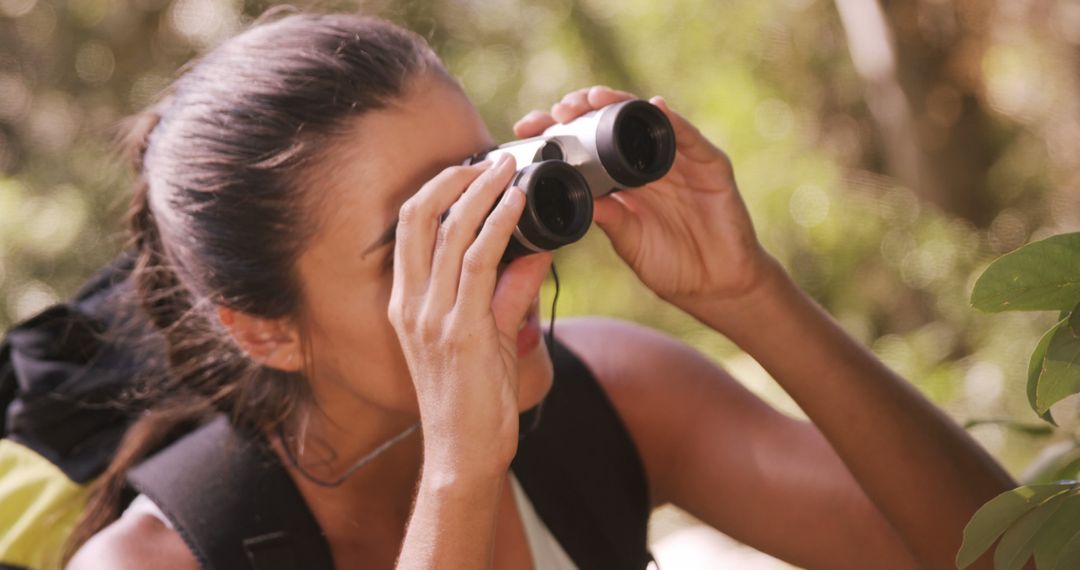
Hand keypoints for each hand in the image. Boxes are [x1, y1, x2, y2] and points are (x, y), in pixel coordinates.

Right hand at [387, 155, 552, 476]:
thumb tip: (535, 254)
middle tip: (488, 159)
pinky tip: (517, 204)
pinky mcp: (461, 332)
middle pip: (417, 218)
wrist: (463, 455)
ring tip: (508, 168)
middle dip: (452, 179)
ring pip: (450, 233)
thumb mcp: (487, 338)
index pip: (409, 228)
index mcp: (407, 303)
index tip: (469, 170)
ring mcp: (432, 318)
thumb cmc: (473, 401)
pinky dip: (498, 226)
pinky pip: (479, 264)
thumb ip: (507, 294)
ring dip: (481, 193)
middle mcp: (411, 305)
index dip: (436, 190)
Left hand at [514, 86, 773, 311]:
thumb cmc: (672, 266)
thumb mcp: (629, 241)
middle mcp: (648, 164)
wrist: (717, 287)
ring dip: (618, 104)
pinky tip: (651, 107)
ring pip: (646, 120)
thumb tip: (572, 193)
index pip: (585, 145)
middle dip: (582, 109)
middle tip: (558, 110)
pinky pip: (688, 136)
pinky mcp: (710, 165)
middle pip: (612, 122)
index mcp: (623, 180)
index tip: (527, 127)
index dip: (558, 132)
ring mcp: (680, 161)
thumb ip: (608, 217)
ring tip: (592, 99)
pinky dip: (671, 121)